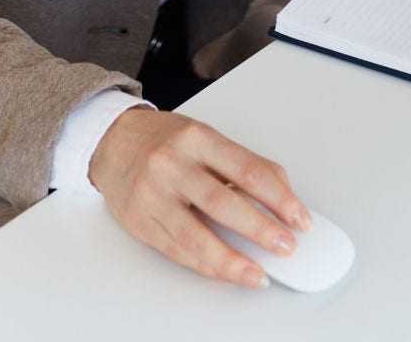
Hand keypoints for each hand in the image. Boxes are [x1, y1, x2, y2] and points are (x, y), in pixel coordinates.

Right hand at [88, 106, 311, 287]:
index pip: (247, 171)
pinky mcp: (138, 221)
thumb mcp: (204, 136)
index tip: (300, 219)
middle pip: (224, 203)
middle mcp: (172, 164)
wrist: (110, 140)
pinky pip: (177, 250)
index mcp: (197, 137)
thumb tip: (282, 194)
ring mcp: (152, 194)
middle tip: (287, 248)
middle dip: (261, 230)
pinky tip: (226, 272)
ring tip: (259, 274)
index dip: (278, 199)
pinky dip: (205, 265)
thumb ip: (243, 162)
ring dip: (233, 260)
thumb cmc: (163, 140)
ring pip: (197, 235)